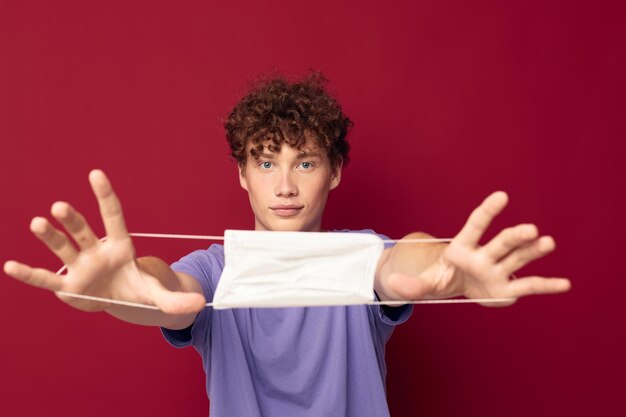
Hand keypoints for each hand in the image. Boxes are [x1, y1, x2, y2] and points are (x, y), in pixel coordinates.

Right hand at [3, 170, 204, 314]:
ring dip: (50, 237)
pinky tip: (10, 267)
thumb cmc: (136, 288)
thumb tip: (202, 303)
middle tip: (61, 206)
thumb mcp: (157, 295)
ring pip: (63, 248)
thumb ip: (175, 299)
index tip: (96, 174)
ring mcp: (80, 267)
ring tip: (37, 222)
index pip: (113, 216)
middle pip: (84, 230)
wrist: (119, 300)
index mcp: (120, 246)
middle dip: (73, 219)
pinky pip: (46, 279)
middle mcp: (96, 251)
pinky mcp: (68, 287)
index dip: (105, 197)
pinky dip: (30, 275)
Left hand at [386, 192, 570, 305]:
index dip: (487, 212)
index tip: (502, 196)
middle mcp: (485, 254)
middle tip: (531, 229)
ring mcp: (499, 270)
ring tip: (548, 242)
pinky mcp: (508, 288)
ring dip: (533, 252)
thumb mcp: (426, 282)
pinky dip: (546, 285)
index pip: (475, 225)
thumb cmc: (443, 275)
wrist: (458, 285)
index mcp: (463, 247)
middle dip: (515, 236)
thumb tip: (392, 284)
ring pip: (518, 258)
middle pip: (501, 242)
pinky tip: (564, 284)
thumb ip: (412, 284)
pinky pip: (529, 286)